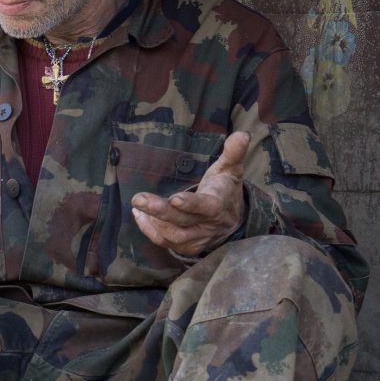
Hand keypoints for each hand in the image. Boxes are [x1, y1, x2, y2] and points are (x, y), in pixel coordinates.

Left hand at [131, 131, 248, 256]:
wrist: (233, 219)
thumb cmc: (225, 188)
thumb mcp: (230, 169)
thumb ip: (233, 152)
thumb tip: (242, 134)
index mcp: (220, 203)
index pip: (207, 206)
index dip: (192, 204)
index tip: (175, 198)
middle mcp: (209, 224)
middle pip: (183, 221)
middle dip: (160, 210)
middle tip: (138, 199)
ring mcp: (198, 238)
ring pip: (173, 235)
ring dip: (152, 221)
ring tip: (138, 205)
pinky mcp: (188, 247)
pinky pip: (166, 243)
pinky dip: (150, 230)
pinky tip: (140, 215)